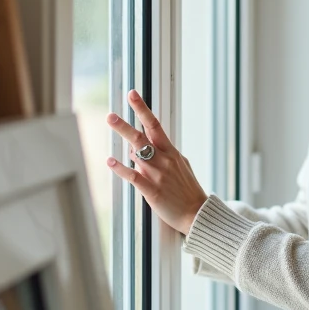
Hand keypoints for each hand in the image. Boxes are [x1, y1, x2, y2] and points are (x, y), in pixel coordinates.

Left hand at [104, 90, 208, 235]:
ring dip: (124, 143)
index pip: (155, 125)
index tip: (132, 95)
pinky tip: (111, 161)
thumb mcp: (181, 166)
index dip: (142, 109)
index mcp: (171, 152)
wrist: (198, 214)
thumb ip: (163, 156)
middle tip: (110, 115)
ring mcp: (159, 175)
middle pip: (143, 137)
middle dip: (125, 125)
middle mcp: (165, 160)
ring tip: (110, 128)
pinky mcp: (154, 191)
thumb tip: (141, 150)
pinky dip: (122, 168)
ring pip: (138, 154)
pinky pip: (135, 177)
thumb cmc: (188, 190)